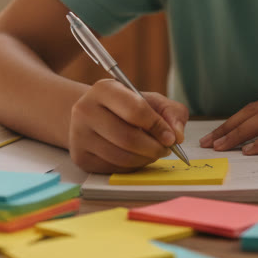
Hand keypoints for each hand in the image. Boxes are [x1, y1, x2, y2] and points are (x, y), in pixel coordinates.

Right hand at [68, 79, 188, 172]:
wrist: (92, 116)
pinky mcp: (80, 156)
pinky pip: (113, 168)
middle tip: (166, 150)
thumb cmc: (125, 107)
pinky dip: (131, 167)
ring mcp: (79, 135)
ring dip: (145, 160)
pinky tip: (136, 157)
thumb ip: (171, 112)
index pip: (135, 110)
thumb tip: (177, 135)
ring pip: (121, 157)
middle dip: (153, 148)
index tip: (171, 138)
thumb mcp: (150, 100)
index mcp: (104, 89)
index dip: (158, 127)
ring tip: (152, 153)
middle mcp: (85, 110)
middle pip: (127, 138)